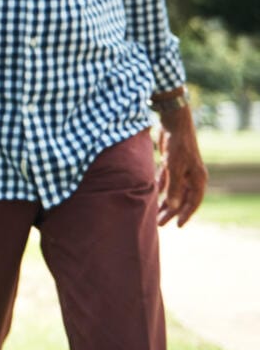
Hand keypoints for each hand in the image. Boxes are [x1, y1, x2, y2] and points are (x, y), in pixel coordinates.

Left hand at [156, 106, 207, 226]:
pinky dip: (160, 188)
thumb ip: (174, 187)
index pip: (193, 202)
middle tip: (160, 224)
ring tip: (154, 214)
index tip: (177, 225)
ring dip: (163, 202)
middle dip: (170, 212)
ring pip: (172, 191)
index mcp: (197, 179)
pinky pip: (166, 181)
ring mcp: (181, 170)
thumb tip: (172, 206)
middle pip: (181, 199)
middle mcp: (191, 177)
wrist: (173, 123)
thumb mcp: (175, 167)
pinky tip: (152, 196)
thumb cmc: (177, 145)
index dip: (185, 214)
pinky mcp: (171, 164)